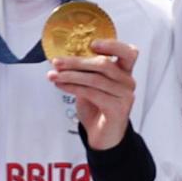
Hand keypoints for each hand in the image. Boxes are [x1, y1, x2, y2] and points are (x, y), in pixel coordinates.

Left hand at [49, 35, 135, 149]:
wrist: (102, 137)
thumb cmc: (97, 109)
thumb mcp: (91, 86)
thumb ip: (85, 72)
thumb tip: (63, 59)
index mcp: (124, 72)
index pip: (128, 52)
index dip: (112, 45)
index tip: (92, 43)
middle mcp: (128, 82)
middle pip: (104, 64)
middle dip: (77, 62)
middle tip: (57, 62)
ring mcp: (125, 96)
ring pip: (95, 79)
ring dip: (70, 75)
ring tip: (53, 75)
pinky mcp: (117, 109)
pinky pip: (92, 93)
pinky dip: (73, 87)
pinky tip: (60, 85)